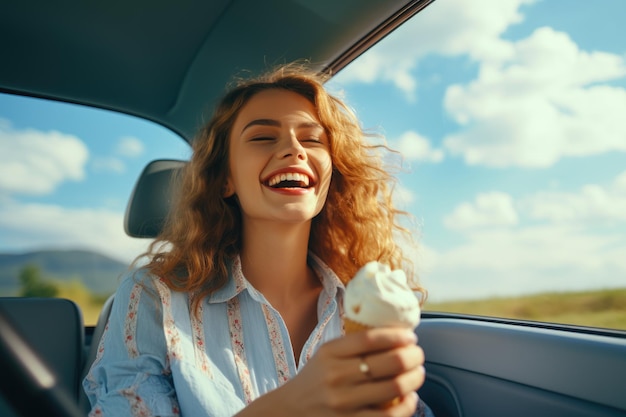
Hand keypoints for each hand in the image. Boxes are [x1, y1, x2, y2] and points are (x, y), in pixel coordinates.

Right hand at [278, 327, 424, 415]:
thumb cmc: (315, 380)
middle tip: (418, 354)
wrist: (290, 410)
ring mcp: (344, 402)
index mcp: (330, 353)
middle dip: (414, 356)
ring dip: (415, 378)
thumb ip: (352, 344)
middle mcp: (337, 376)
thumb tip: (394, 334)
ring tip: (418, 372)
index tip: (410, 336)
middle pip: (390, 362)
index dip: (398, 335)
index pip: (372, 338)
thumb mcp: (326, 354)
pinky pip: (389, 415)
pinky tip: (410, 397)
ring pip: (395, 387)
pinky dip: (407, 405)